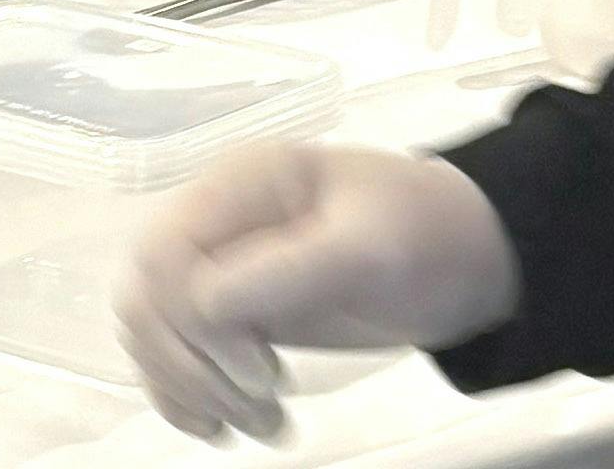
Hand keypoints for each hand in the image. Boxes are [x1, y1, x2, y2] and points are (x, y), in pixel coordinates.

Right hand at [116, 144, 522, 443]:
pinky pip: (172, 357)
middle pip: (148, 299)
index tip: (262, 368)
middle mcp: (217, 221)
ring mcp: (221, 268)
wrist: (465, 260)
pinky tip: (222, 429)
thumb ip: (289, 269)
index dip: (194, 320)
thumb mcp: (370, 248)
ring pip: (154, 336)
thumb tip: (202, 305)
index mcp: (241, 184)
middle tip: (264, 404)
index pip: (165, 253)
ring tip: (266, 423)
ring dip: (195, 391)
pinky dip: (185, 399)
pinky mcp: (231, 314)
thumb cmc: (425, 237)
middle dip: (194, 367)